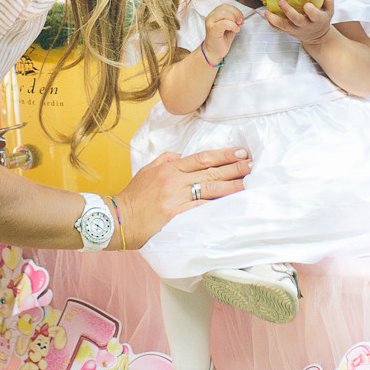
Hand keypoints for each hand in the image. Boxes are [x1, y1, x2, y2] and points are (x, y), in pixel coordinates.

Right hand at [115, 146, 251, 248]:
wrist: (117, 218)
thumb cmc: (133, 197)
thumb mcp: (147, 171)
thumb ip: (166, 160)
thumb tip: (182, 155)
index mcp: (169, 167)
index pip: (202, 158)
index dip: (223, 155)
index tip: (240, 152)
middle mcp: (174, 179)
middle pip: (210, 172)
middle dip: (234, 167)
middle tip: (252, 164)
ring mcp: (175, 197)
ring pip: (210, 188)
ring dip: (232, 185)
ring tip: (248, 182)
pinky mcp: (175, 214)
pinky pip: (201, 208)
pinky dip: (217, 205)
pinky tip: (231, 203)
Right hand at [202, 3, 243, 65]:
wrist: (213, 52)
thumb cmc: (221, 40)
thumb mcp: (229, 27)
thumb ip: (233, 20)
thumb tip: (240, 16)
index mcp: (214, 14)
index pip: (225, 6)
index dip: (235, 10)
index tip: (241, 19)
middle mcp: (210, 17)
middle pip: (224, 8)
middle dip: (236, 14)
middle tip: (240, 22)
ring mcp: (210, 23)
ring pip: (223, 13)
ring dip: (234, 19)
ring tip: (237, 26)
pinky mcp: (212, 30)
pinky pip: (223, 23)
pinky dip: (232, 25)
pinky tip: (235, 30)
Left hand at [264, 0, 333, 44]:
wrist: (317, 36)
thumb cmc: (321, 18)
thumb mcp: (329, 10)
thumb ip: (328, 0)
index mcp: (317, 19)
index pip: (314, 15)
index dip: (311, 10)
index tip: (307, 4)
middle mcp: (306, 25)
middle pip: (296, 20)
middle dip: (288, 11)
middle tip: (281, 1)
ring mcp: (296, 30)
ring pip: (284, 26)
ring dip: (274, 19)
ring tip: (267, 11)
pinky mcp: (289, 31)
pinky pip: (278, 29)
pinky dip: (272, 23)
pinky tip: (267, 14)